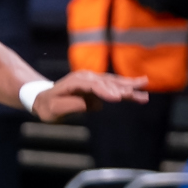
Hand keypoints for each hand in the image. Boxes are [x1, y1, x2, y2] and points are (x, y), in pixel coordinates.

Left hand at [31, 70, 150, 122]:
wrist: (42, 99)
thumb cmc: (47, 107)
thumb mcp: (55, 110)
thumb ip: (73, 106)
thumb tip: (95, 104)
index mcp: (76, 82)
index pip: (94, 86)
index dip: (106, 92)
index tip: (118, 99)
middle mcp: (86, 77)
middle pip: (107, 82)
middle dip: (124, 88)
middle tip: (139, 94)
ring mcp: (92, 79)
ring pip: (113, 82)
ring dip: (130, 85)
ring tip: (145, 85)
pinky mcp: (96, 84)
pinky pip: (113, 85)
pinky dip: (126, 85)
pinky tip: (139, 86)